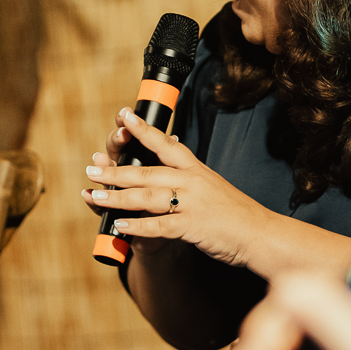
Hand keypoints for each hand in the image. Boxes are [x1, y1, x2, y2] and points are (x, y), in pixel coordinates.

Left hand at [82, 107, 277, 269]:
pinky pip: (159, 226)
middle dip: (115, 171)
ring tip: (94, 196)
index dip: (143, 130)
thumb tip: (172, 156)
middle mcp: (192, 182)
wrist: (261, 234)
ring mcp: (192, 204)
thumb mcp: (213, 186)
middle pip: (147, 172)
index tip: (124, 116)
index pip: (166, 144)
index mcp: (196, 169)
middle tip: (90, 169)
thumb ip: (190, 176)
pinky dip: (138, 226)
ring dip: (117, 197)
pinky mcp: (193, 227)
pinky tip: (120, 225)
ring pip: (147, 197)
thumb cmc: (236, 213)